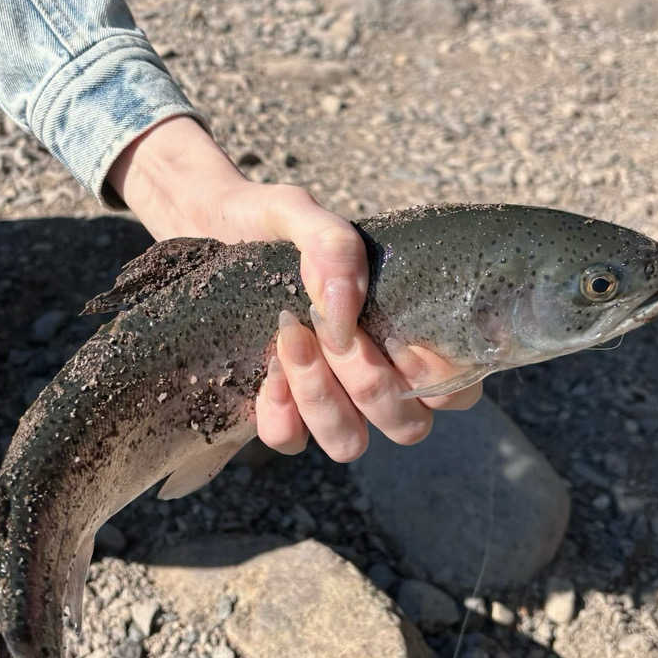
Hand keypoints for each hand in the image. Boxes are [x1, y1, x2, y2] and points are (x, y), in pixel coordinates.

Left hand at [107, 116, 480, 460]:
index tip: (394, 332)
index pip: (456, 390)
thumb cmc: (266, 221)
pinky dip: (279, 413)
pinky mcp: (281, 411)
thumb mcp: (299, 214)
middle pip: (408, 425)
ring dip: (322, 399)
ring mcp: (331, 401)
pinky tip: (265, 370)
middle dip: (368, 381)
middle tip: (328, 328)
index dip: (433, 377)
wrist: (202, 228)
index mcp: (408, 333)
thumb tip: (343, 305)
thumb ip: (332, 245)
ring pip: (350, 444)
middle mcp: (378, 376)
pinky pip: (291, 442)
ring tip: (290, 340)